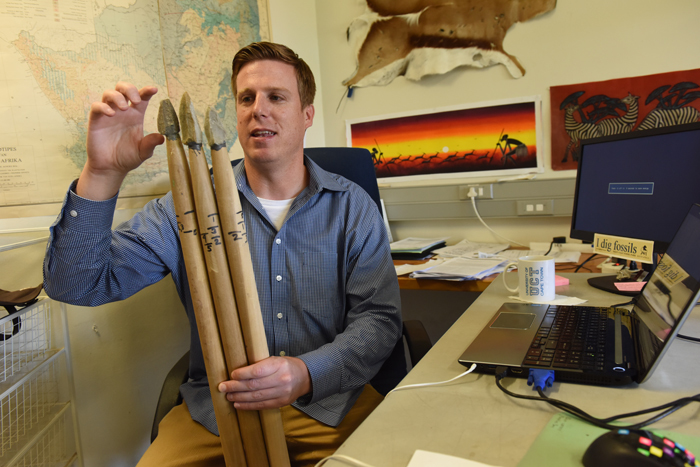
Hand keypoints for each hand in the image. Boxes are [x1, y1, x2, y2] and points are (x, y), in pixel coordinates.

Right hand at [77, 82, 164, 199]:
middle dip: (129, 88)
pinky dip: (103, 106)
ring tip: (124, 107)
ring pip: (109, 94)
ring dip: (117, 96)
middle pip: (123, 89)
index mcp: (136, 115)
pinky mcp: (96, 120)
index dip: (147, 91)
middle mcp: (122, 112)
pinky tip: (111, 114)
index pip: (142, 98)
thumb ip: (150, 144)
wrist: (111, 168)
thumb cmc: (127, 158)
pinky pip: (97, 106)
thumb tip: (162, 137)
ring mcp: (109, 114)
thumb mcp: (143, 152)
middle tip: (135, 99)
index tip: (154, 89)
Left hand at [218, 356, 311, 409]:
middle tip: (223, 387)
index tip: (232, 375)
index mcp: (279, 365)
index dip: (242, 374)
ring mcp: (282, 393)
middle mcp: (281, 380)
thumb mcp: (275, 360)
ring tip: (228, 396)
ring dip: (239, 397)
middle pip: (254, 385)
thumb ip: (260, 365)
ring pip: (256, 397)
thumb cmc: (286, 366)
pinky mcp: (281, 403)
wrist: (305, 377)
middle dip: (235, 387)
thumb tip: (238, 373)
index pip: (257, 371)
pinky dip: (248, 405)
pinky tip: (238, 404)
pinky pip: (261, 405)